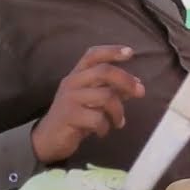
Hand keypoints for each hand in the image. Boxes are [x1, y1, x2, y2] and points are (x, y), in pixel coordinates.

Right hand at [31, 45, 144, 163]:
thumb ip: (113, 90)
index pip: (93, 55)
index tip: (130, 52)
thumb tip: (137, 84)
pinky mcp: (69, 116)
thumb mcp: (93, 100)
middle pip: (104, 71)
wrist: (48, 138)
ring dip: (118, 112)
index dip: (112, 51)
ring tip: (118, 122)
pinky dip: (106, 127)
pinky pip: (98, 118)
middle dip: (127, 81)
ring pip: (106, 97)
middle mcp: (72, 82)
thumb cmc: (75, 116)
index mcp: (78, 75)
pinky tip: (102, 132)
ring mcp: (69, 98)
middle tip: (140, 93)